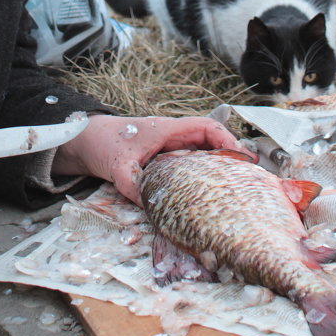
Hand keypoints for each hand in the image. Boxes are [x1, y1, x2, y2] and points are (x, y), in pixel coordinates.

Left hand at [51, 114, 250, 203]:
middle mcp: (174, 136)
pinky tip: (213, 189)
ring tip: (239, 185)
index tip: (242, 159)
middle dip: (232, 156)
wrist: (86, 141)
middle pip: (212, 140)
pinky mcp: (166, 158)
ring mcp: (171, 147)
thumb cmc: (104, 144)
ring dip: (221, 164)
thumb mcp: (118, 167)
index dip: (227, 141)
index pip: (207, 128)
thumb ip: (133, 185)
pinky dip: (206, 171)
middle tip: (249, 177)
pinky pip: (193, 161)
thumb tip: (151, 207)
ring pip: (205, 151)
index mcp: (169, 130)